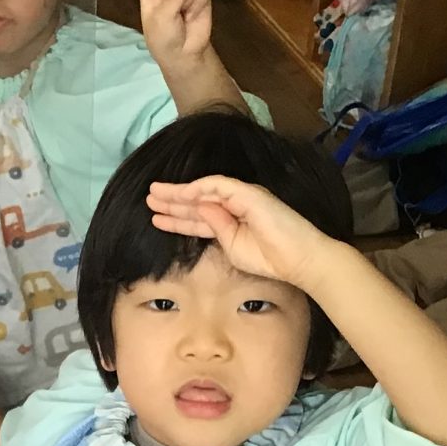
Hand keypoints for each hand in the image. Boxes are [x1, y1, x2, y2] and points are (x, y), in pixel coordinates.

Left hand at [145, 176, 339, 290]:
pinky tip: (182, 193)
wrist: (297, 259)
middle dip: (172, 201)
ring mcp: (242, 197)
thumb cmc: (269, 258)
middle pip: (196, 202)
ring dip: (179, 192)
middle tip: (149, 200)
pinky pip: (219, 185)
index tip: (156, 218)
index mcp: (229, 222)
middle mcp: (234, 205)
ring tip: (156, 194)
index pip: (197, 217)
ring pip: (203, 190)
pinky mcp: (249, 193)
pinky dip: (199, 188)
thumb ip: (214, 230)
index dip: (176, 218)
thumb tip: (200, 212)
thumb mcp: (232, 248)